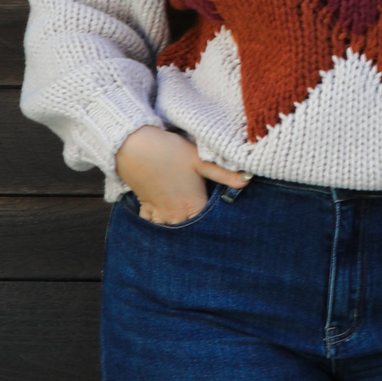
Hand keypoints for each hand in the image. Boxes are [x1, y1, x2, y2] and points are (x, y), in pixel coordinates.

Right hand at [115, 125, 248, 224]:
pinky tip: (164, 219)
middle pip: (190, 233)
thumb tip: (248, 179)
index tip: (222, 229)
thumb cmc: (169, 151)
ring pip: (171, 231)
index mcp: (193, 207)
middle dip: (197, 232)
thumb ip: (224, 173)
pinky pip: (153, 225)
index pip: (208, 228)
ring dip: (178, 230)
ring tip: (185, 223)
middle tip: (206, 234)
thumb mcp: (199, 160)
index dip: (215, 228)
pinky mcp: (146, 208)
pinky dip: (159, 224)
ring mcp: (159, 214)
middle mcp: (176, 216)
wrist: (133, 146)